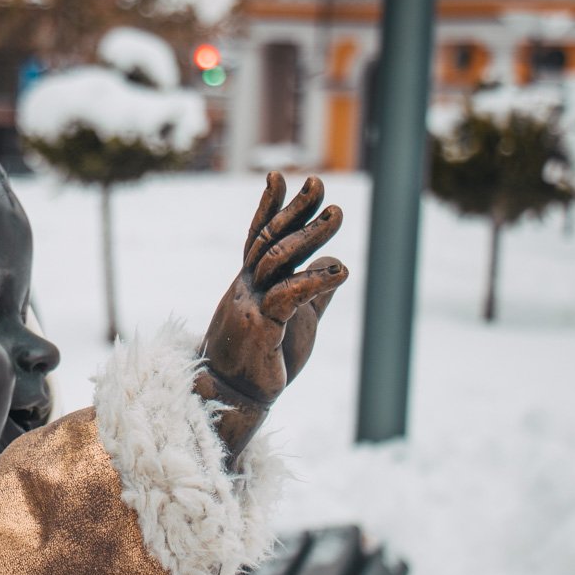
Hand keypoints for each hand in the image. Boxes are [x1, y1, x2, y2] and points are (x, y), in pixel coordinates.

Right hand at [195, 172, 347, 459]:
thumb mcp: (294, 320)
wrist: (234, 397)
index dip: (269, 206)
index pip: (258, 236)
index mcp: (249, 283)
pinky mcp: (261, 327)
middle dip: (294, 209)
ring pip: (278, 260)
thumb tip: (335, 264)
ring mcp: (250, 305)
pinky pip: (288, 296)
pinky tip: (341, 271)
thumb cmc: (262, 359)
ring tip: (337, 214)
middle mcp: (245, 287)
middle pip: (270, 239)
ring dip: (310, 236)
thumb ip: (312, 292)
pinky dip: (315, 281)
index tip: (280, 177)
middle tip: (317, 182)